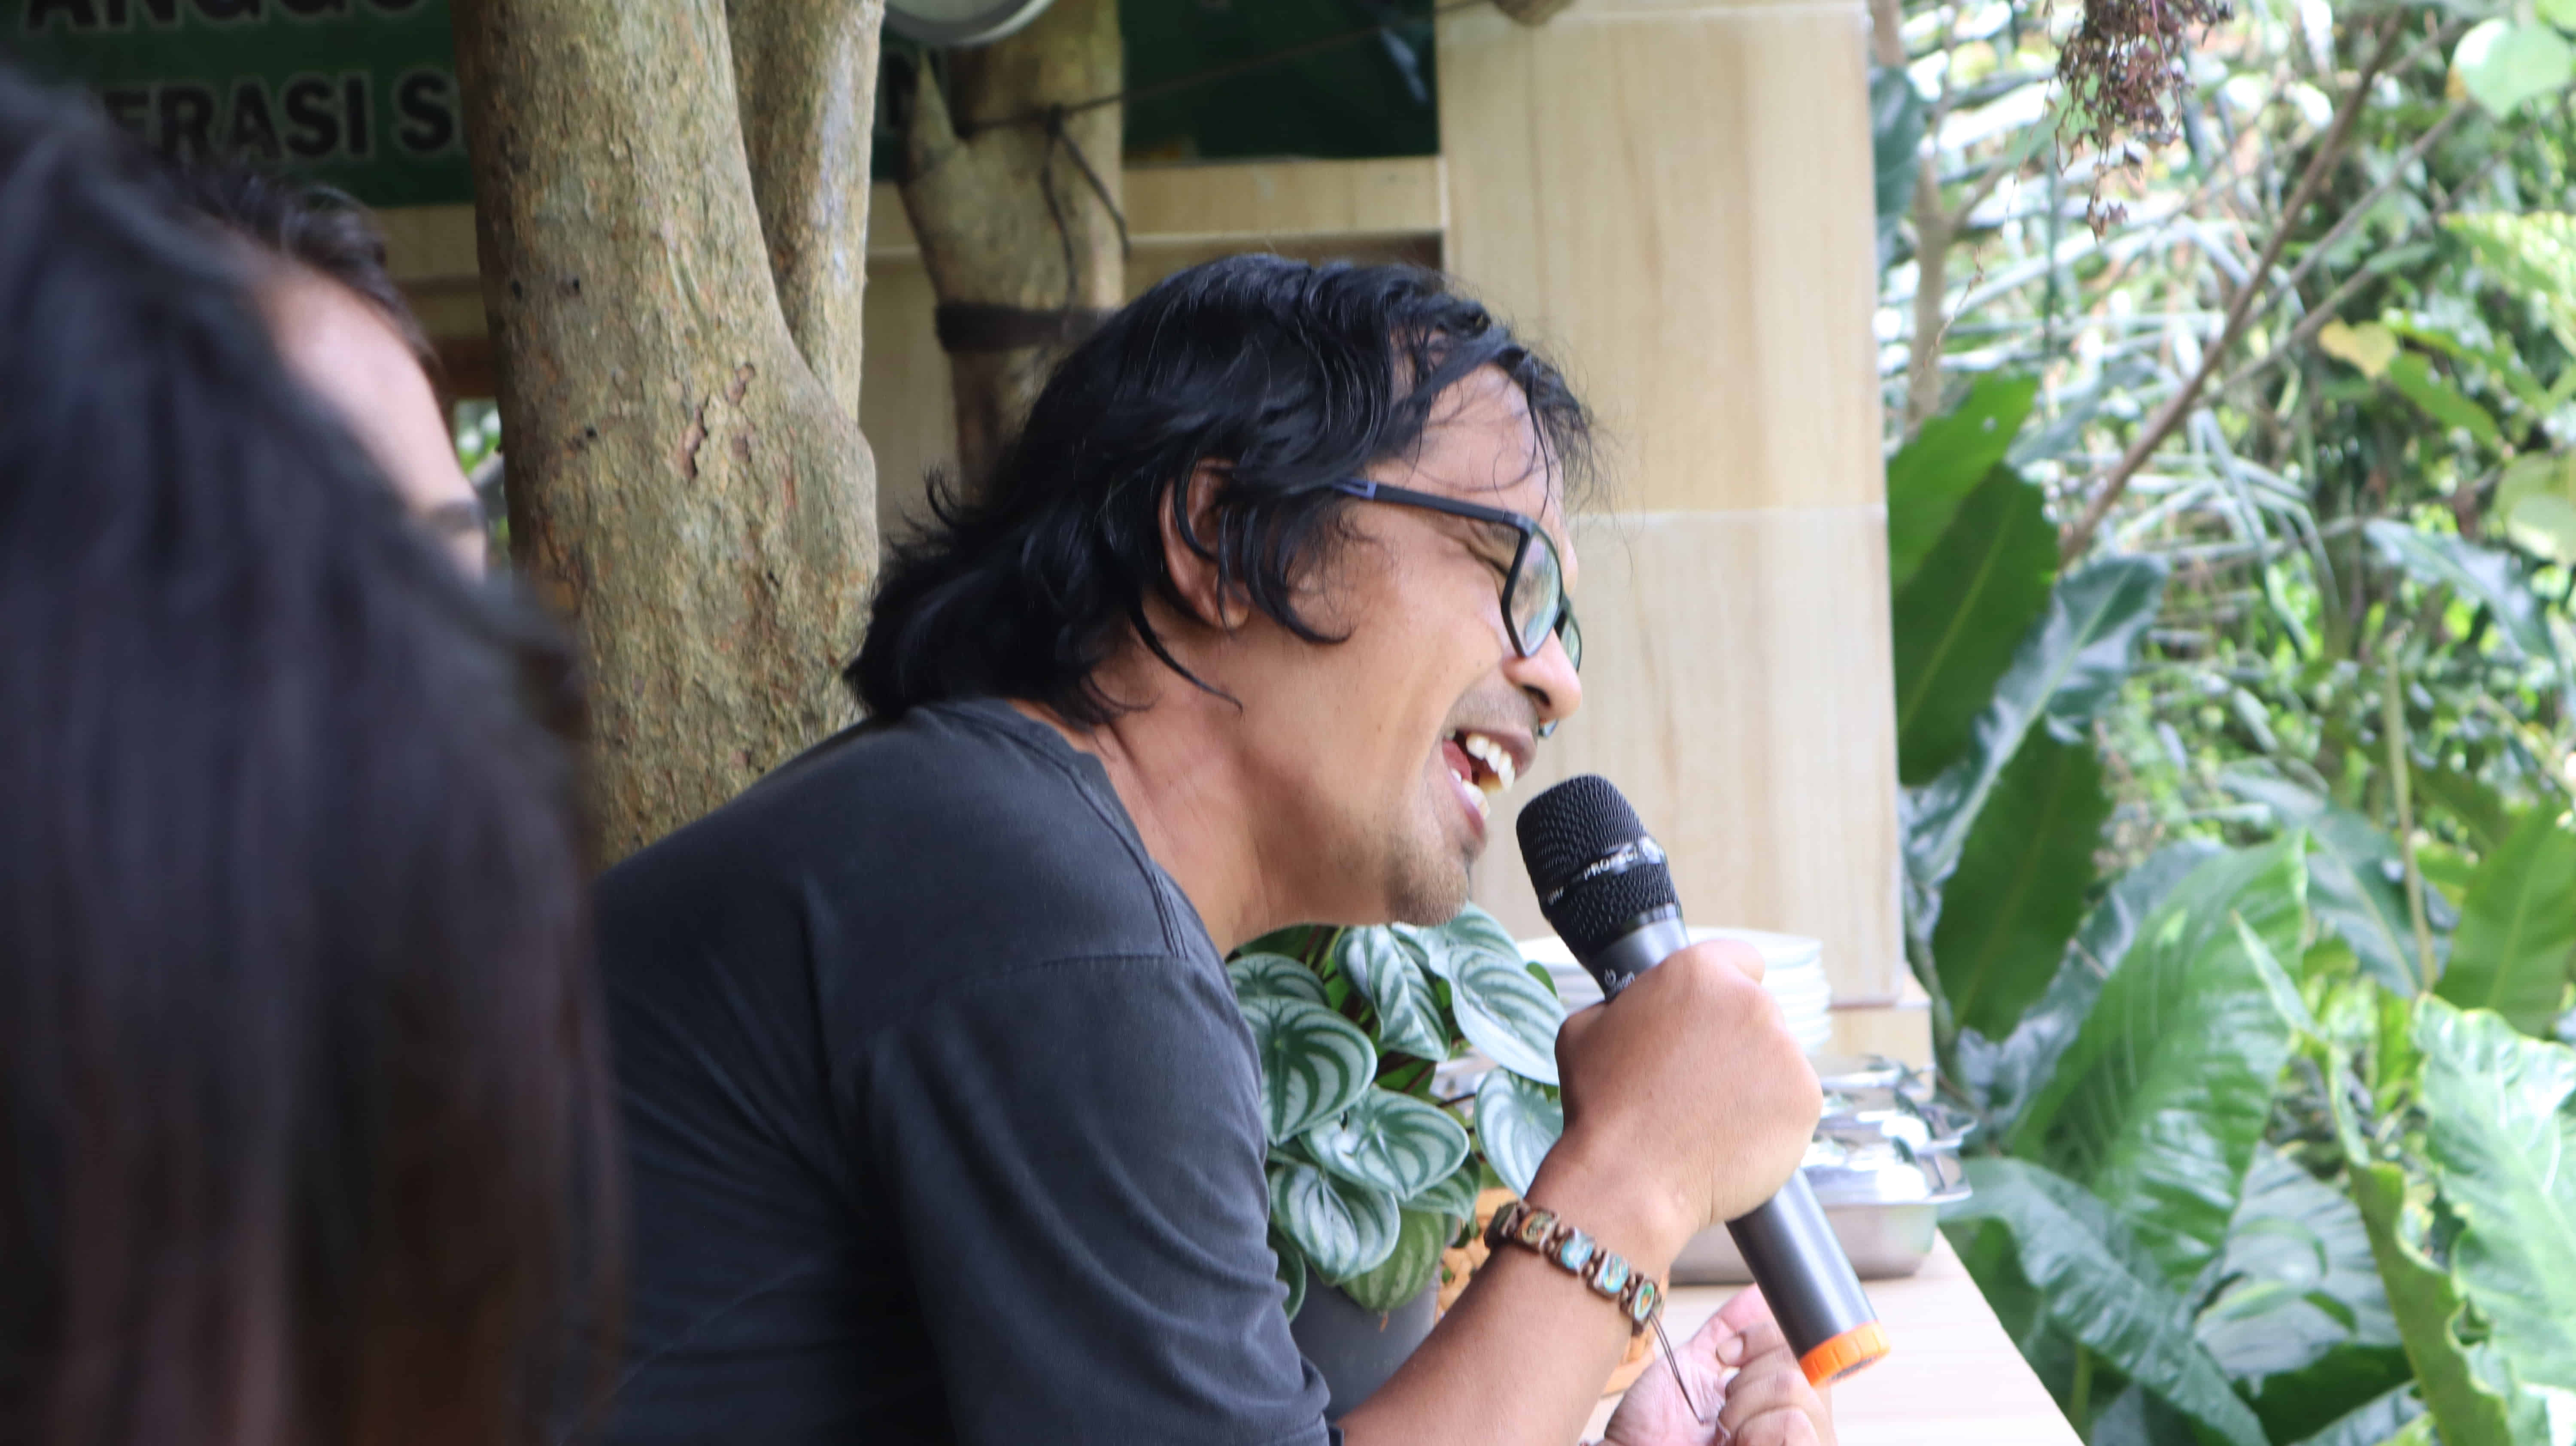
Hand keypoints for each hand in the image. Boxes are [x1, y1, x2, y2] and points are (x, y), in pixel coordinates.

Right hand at [1544, 941, 1820, 1257]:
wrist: (1629, 1181)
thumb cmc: (1601, 1108)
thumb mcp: (1584, 1029)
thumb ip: (1621, 1004)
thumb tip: (1632, 1009)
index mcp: (1697, 972)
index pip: (1739, 960)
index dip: (1721, 992)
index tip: (1711, 1019)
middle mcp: (1750, 1002)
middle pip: (1758, 1012)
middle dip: (1735, 1042)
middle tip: (1700, 1082)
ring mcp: (1785, 1051)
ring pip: (1777, 1059)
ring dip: (1755, 1080)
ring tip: (1711, 1117)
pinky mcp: (1806, 1099)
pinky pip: (1794, 1100)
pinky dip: (1772, 1118)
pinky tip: (1733, 1137)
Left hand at [1599, 1288, 1834, 1445]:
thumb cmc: (1650, 1429)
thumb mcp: (1690, 1367)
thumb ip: (1726, 1329)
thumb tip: (1758, 1292)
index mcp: (1775, 1399)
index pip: (1804, 1347)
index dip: (1766, 1337)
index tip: (1724, 1354)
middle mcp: (1794, 1422)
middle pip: (1806, 1363)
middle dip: (1750, 1374)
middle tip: (1721, 1404)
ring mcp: (1798, 1443)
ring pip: (1801, 1390)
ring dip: (1747, 1403)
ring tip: (1723, 1429)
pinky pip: (1797, 1425)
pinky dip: (1757, 1428)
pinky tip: (1737, 1444)